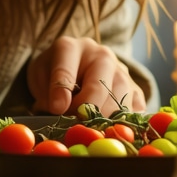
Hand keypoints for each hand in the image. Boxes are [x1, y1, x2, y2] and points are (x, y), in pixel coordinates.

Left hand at [27, 35, 146, 115]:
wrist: (76, 66)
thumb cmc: (54, 73)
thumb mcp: (41, 77)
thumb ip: (47, 93)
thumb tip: (61, 112)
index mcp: (70, 48)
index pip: (65, 69)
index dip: (60, 91)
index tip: (57, 108)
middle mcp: (100, 55)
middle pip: (100, 85)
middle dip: (87, 109)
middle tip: (77, 124)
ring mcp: (121, 70)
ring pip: (120, 98)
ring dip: (105, 119)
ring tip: (91, 128)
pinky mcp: (135, 87)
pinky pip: (136, 108)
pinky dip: (124, 121)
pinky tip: (110, 127)